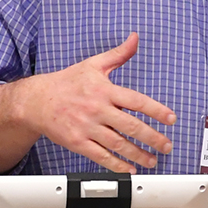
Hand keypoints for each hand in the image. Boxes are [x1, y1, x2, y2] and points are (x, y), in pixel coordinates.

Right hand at [21, 32, 175, 173]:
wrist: (36, 100)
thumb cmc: (66, 82)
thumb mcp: (93, 64)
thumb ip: (118, 54)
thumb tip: (134, 38)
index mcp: (104, 90)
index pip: (136, 101)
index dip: (156, 110)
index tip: (170, 118)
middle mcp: (97, 109)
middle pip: (131, 126)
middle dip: (152, 138)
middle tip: (167, 145)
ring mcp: (87, 127)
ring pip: (118, 144)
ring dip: (138, 154)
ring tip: (153, 160)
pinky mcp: (77, 142)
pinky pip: (101, 156)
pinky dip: (117, 165)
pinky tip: (130, 169)